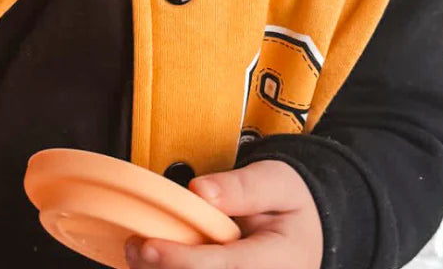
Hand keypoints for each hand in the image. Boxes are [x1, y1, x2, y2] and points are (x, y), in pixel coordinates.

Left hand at [124, 160, 322, 268]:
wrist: (310, 228)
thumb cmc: (291, 202)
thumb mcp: (276, 181)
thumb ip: (242, 188)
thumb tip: (199, 192)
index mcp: (280, 260)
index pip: (226, 267)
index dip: (182, 261)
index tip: (147, 246)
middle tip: (132, 249)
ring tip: (136, 256)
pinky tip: (154, 263)